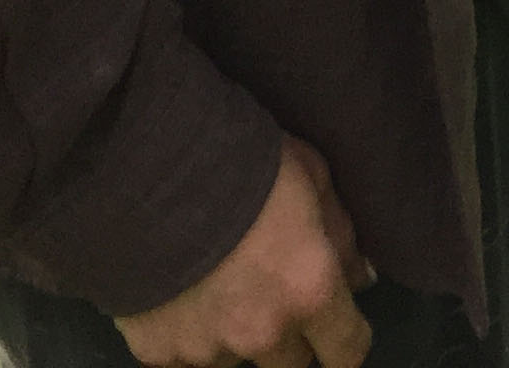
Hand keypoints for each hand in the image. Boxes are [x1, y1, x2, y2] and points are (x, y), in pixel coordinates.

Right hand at [117, 136, 369, 367]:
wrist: (151, 169)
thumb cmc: (246, 161)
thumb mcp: (313, 177)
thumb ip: (340, 236)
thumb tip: (358, 277)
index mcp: (309, 292)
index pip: (347, 352)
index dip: (346, 338)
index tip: (338, 323)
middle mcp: (263, 333)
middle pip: (291, 364)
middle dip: (290, 335)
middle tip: (272, 292)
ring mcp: (207, 350)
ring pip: (236, 359)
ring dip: (237, 333)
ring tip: (219, 284)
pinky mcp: (158, 354)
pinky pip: (185, 358)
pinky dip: (189, 336)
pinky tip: (182, 296)